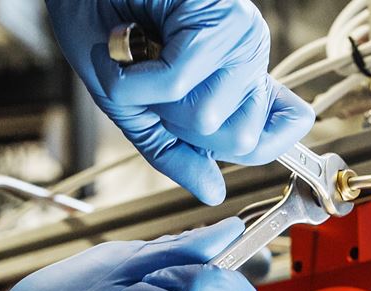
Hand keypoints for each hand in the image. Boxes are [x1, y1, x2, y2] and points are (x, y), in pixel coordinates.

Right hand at [46, 0, 312, 204]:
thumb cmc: (102, 28)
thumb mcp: (136, 108)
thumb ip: (174, 151)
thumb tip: (214, 193)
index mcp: (236, 81)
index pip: (268, 140)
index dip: (232, 152)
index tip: (187, 129)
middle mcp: (247, 59)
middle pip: (237, 141)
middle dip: (181, 127)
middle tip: (151, 83)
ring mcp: (240, 37)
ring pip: (208, 117)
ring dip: (153, 99)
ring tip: (137, 59)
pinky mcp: (219, 17)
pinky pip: (178, 84)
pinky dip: (134, 79)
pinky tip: (125, 48)